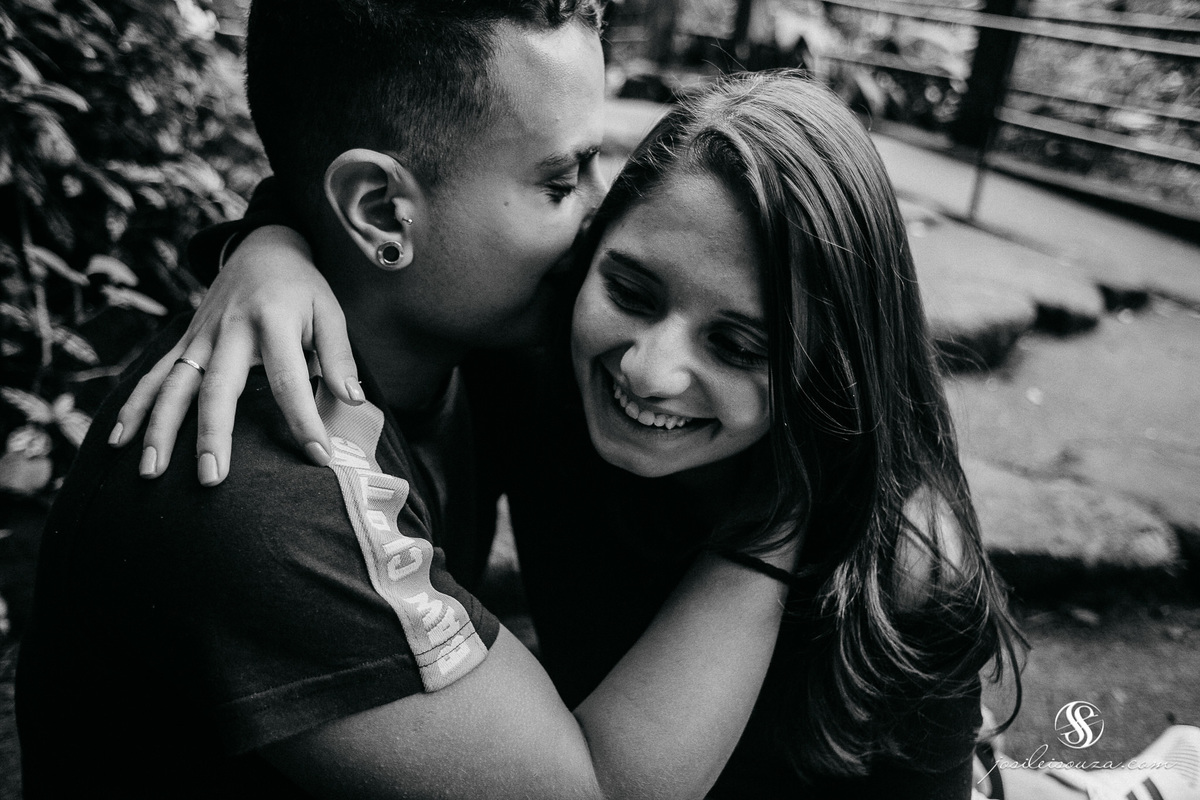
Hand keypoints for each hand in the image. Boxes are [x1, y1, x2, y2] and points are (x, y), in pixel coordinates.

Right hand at [110, 225, 361, 485]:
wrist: (263, 248)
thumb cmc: (303, 289)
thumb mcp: (330, 311)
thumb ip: (339, 355)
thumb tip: (353, 399)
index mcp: (273, 321)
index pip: (289, 379)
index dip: (304, 420)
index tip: (319, 457)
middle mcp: (230, 330)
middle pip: (218, 387)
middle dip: (212, 434)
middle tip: (211, 478)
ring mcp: (200, 336)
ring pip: (174, 385)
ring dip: (159, 429)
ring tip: (151, 472)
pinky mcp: (183, 341)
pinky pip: (155, 375)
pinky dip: (134, 407)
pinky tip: (119, 442)